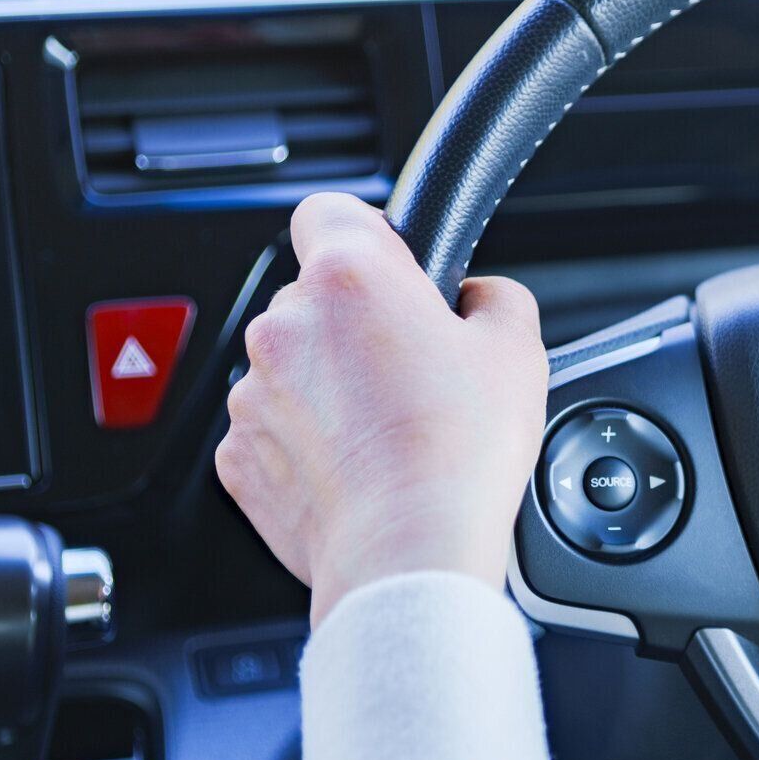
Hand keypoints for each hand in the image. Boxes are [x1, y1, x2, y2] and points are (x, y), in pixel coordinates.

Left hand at [217, 194, 548, 624]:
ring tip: (393, 429)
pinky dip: (309, 442)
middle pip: (317, 297)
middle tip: (416, 368)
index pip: (330, 209)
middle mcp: (286, 325)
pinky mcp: (239, 454)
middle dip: (360, 323)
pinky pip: (276, 428)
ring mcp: (252, 392)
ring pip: (295, 367)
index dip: (369, 234)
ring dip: (334, 386)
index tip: (396, 268)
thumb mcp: (519, 349)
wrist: (409, 551)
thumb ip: (496, 298)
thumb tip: (480, 298)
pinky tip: (361, 466)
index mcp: (350, 277)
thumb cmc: (458, 454)